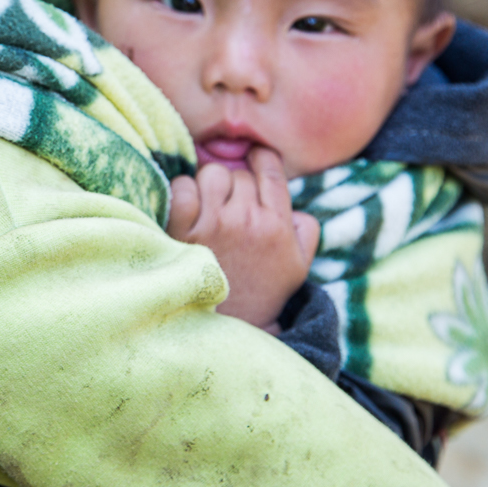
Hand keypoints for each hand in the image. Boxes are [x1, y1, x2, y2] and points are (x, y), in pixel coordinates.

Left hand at [166, 147, 320, 330]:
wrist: (225, 329)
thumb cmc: (261, 294)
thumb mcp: (298, 267)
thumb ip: (305, 231)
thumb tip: (296, 207)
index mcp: (278, 224)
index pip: (270, 168)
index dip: (260, 158)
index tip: (253, 159)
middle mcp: (248, 219)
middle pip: (238, 173)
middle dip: (233, 185)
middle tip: (228, 207)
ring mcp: (214, 223)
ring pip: (211, 174)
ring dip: (208, 187)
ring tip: (208, 210)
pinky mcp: (183, 229)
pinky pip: (182, 186)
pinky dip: (183, 193)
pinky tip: (187, 213)